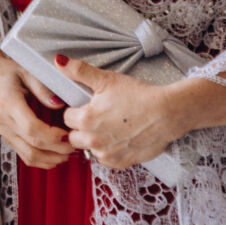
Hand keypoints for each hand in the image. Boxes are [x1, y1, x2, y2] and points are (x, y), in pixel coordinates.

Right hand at [0, 45, 75, 168]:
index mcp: (8, 103)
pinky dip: (42, 160)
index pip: (31, 128)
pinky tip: (55, 156)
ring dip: (50, 159)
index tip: (67, 134)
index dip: (51, 136)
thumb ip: (43, 88)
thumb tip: (59, 104)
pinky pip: (25, 155)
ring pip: (28, 156)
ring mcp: (5, 132)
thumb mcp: (27, 71)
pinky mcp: (8, 137)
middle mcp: (4, 121)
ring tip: (67, 154)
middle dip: (56, 150)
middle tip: (74, 145)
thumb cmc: (7, 72)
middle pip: (32, 146)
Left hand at [57, 55, 188, 170]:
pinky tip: (119, 137)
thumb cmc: (138, 95)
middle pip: (73, 137)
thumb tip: (59, 61)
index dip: (76, 109)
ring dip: (95, 141)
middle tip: (98, 116)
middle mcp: (93, 141)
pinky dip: (109, 150)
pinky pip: (106, 159)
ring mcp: (107, 155)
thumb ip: (80, 71)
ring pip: (89, 149)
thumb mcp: (107, 79)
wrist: (166, 113)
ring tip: (111, 126)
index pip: (66, 118)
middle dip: (81, 127)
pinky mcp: (121, 163)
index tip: (87, 106)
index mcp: (86, 120)